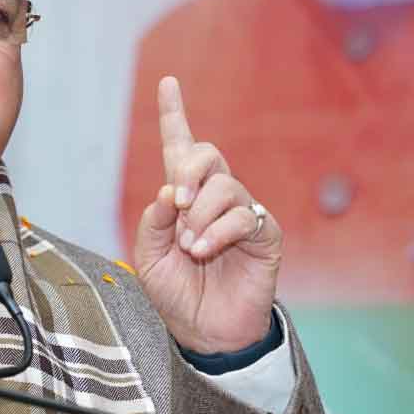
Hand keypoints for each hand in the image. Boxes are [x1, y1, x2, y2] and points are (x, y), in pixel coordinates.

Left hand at [132, 76, 281, 351]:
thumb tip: (170, 191)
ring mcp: (242, 213)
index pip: (181, 147)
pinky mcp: (264, 233)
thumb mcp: (149, 257)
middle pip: (206, 153)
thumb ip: (152, 222)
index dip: (174, 113)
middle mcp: (214, 198)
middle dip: (189, 170)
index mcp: (183, 197)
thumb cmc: (177, 293)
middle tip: (177, 203)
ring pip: (225, 185)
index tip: (167, 82)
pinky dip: (219, 231)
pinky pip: (243, 215)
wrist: (205, 331)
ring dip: (200, 214)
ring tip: (190, 247)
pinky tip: (206, 250)